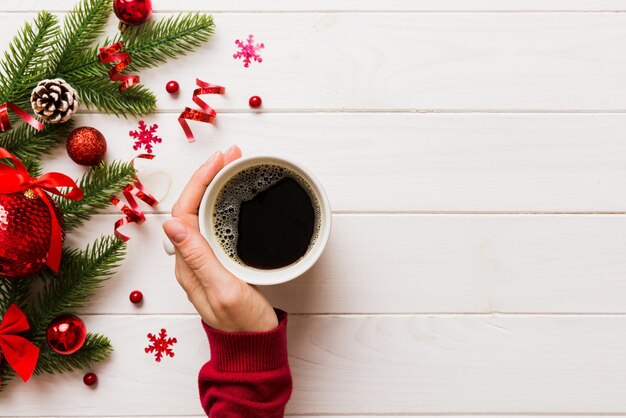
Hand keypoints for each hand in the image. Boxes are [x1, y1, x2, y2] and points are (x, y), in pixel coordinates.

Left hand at [163, 146, 278, 332]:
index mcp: (189, 264)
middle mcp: (191, 259)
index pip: (184, 211)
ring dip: (214, 187)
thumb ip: (199, 257)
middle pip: (191, 207)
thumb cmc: (243, 323)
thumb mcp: (224, 289)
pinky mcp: (218, 262)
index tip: (220, 161)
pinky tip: (233, 196)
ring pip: (202, 213)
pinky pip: (213, 223)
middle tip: (231, 155)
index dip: (199, 181)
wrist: (253, 346)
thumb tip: (172, 223)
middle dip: (208, 176)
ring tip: (232, 167)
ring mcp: (204, 260)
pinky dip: (222, 203)